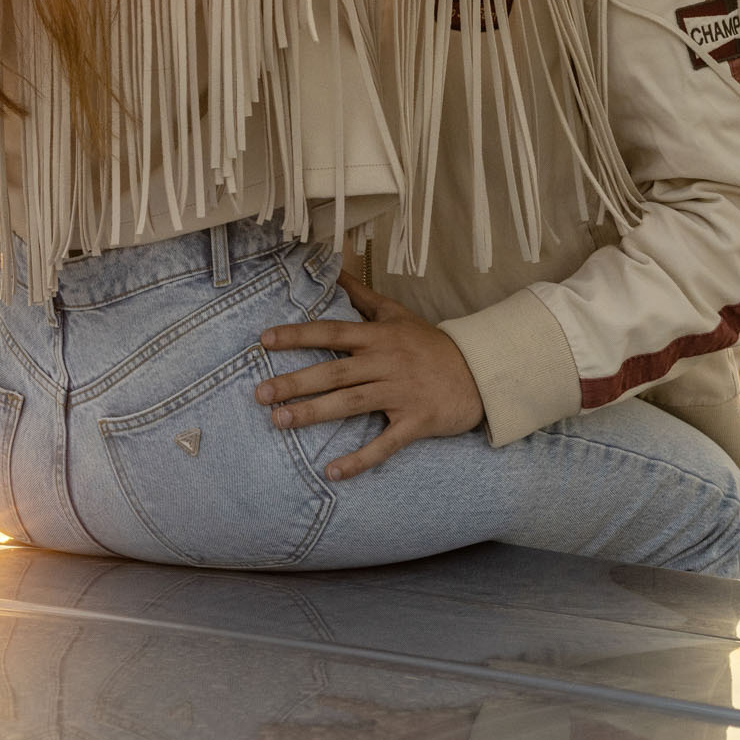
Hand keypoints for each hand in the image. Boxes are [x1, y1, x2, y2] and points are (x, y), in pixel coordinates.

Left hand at [255, 285, 484, 480]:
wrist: (479, 372)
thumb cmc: (431, 344)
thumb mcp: (398, 314)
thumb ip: (362, 296)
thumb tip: (334, 267)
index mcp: (380, 337)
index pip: (333, 333)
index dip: (299, 335)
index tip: (265, 340)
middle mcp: (387, 362)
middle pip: (336, 372)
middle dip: (296, 382)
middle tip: (260, 394)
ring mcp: (402, 393)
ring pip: (352, 403)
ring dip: (315, 413)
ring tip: (280, 422)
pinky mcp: (416, 421)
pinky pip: (385, 444)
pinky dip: (359, 459)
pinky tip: (332, 471)